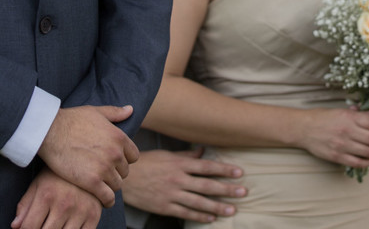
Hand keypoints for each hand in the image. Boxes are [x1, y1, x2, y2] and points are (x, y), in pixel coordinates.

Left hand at [12, 168, 102, 228]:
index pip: (29, 227)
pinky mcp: (94, 216)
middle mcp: (64, 204)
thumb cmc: (57, 175)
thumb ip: (25, 205)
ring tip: (54, 224)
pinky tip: (67, 227)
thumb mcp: (38, 184)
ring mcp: (81, 211)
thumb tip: (15, 226)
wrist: (88, 160)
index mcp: (47, 195)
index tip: (28, 227)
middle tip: (41, 225)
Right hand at [38, 105, 137, 207]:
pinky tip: (102, 200)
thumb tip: (130, 109)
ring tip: (99, 185)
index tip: (113, 162)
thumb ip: (115, 113)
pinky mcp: (92, 182)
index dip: (123, 160)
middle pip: (124, 171)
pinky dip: (106, 200)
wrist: (50, 131)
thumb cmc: (71, 120)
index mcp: (119, 137)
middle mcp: (115, 153)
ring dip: (109, 186)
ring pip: (117, 185)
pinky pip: (107, 197)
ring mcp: (104, 168)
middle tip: (102, 173)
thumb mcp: (96, 112)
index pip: (133, 156)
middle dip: (115, 172)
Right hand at [123, 148, 245, 222]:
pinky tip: (211, 218)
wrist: (124, 179)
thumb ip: (186, 156)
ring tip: (232, 209)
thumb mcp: (167, 156)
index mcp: (179, 165)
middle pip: (207, 185)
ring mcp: (171, 194)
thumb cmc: (146, 164)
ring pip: (199, 202)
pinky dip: (200, 216)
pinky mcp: (165, 207)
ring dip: (217, 206)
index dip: (224, 170)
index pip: (207, 167)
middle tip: (243, 192)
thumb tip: (203, 151)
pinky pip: (186, 213)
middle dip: (227, 189)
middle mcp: (178, 179)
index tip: (239, 173)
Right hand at [295, 106, 368, 167]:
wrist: (304, 128)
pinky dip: (367, 162)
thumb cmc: (324, 117)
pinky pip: (357, 162)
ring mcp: (342, 145)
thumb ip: (359, 116)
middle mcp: (347, 131)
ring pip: (368, 152)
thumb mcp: (342, 111)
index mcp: (349, 117)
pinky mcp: (337, 157)